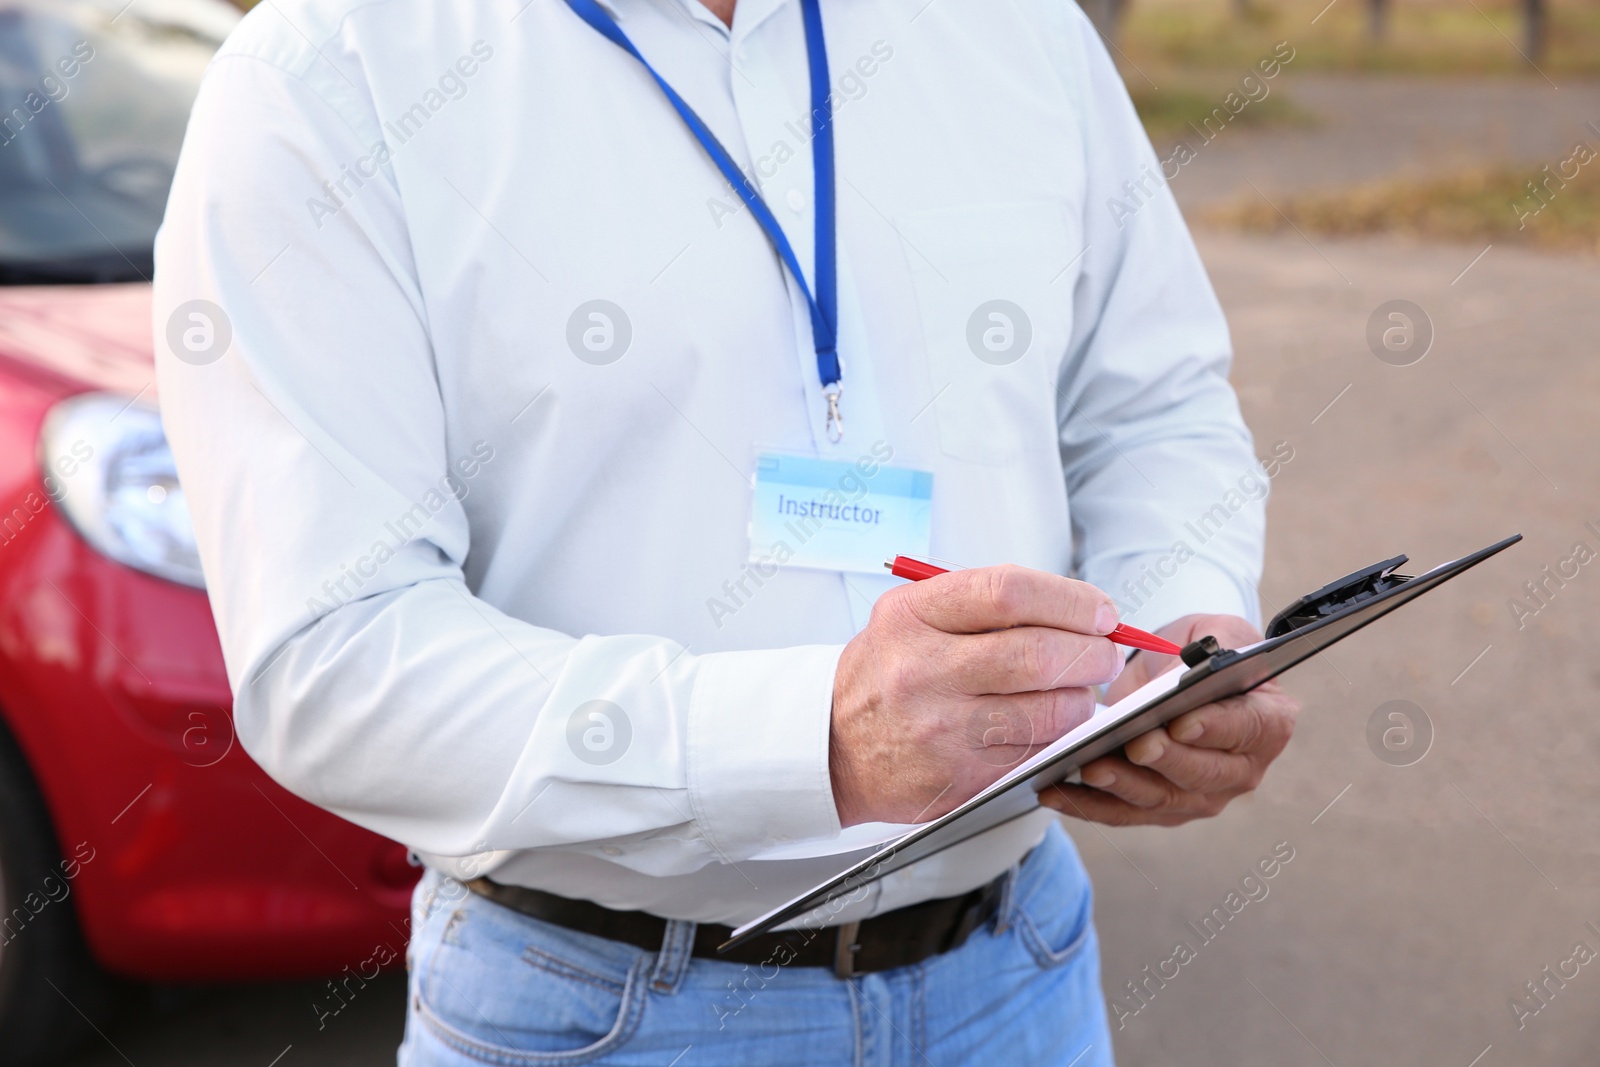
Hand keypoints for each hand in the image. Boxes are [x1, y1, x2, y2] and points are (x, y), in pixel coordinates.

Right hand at [830, 566, 1124, 826]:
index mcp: (912, 616)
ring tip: (1079, 690)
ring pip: (1048, 709)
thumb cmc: (887, 673)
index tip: (1099, 612)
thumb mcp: (911, 616)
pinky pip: (1034, 750)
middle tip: (1104, 653)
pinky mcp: (959, 775)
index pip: (1009, 593)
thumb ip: (983, 605)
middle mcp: (922, 669)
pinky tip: (1051, 723)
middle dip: (1091, 652)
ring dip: (1081, 698)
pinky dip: (1057, 735)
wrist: (833, 746)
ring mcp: (941, 727)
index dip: (1070, 600)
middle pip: (1038, 653)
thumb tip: (1078, 609)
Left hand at [1041, 613, 1299, 826]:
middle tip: (1132, 744)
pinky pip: (1122, 813)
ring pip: (1159, 799)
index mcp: (1267, 722)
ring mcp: (1202, 796)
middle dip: (1163, 759)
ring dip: (1121, 787)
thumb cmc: (1203, 649)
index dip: (1214, 727)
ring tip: (1086, 766)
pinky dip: (1087, 806)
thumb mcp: (1211, 631)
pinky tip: (1053, 790)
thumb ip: (1206, 650)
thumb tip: (1178, 680)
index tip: (1181, 722)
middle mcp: (1241, 769)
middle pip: (1201, 773)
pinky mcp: (1162, 809)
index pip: (1245, 728)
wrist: (1183, 674)